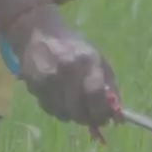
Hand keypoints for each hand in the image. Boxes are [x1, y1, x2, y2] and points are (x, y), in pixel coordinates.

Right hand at [4, 2, 117, 127]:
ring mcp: (48, 79)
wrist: (37, 33)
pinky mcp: (34, 86)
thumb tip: (117, 114)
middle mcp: (67, 70)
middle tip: (92, 117)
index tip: (106, 118)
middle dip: (88, 117)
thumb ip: (109, 84)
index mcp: (86, 59)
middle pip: (79, 110)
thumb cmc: (72, 46)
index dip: (102, 112)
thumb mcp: (96, 57)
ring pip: (64, 114)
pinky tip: (60, 98)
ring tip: (75, 103)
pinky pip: (50, 110)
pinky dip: (58, 110)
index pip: (96, 95)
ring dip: (73, 114)